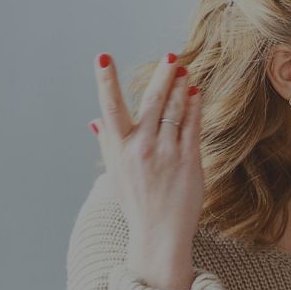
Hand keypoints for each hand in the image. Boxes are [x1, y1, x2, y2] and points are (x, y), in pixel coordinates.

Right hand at [93, 52, 201, 289]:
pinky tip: (195, 93)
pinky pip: (192, 127)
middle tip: (171, 55)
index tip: (102, 57)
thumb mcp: (115, 173)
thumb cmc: (136, 203)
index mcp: (120, 149)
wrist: (159, 234)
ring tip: (185, 69)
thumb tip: (94, 121)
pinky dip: (194, 107)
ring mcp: (166, 154)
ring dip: (180, 87)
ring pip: (174, 111)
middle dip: (162, 76)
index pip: (110, 108)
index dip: (106, 81)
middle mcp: (141, 148)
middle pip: (152, 103)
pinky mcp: (189, 161)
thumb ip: (107, 143)